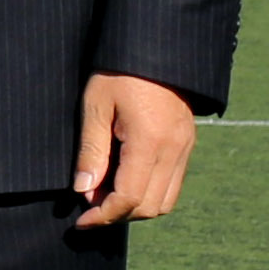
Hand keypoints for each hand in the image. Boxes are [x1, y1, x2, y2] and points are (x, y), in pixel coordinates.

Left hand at [71, 72, 197, 228]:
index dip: (103, 215)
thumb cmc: (118, 73)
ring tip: (105, 195)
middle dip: (119, 215)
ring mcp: (185, 148)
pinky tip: (124, 180)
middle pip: (151, 206)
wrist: (156, 48)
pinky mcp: (187, 144)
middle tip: (89, 207)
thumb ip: (91, 152)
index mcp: (150, 142)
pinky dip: (149, 192)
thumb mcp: (95, 108)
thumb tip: (84, 191)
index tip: (80, 221)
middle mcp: (174, 150)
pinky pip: (173, 183)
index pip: (130, 198)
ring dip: (136, 206)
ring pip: (166, 200)